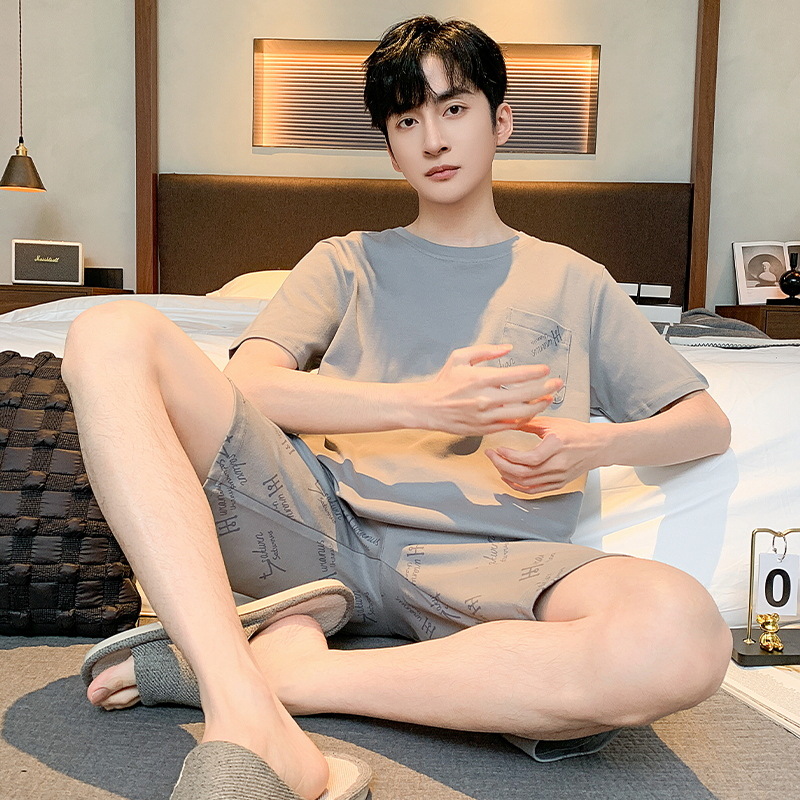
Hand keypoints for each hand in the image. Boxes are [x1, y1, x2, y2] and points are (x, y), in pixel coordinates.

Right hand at [410, 344, 561, 435]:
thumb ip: (486, 351)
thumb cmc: (444, 381)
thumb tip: (508, 348)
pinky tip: (532, 412)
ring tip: (550, 399)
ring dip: (540, 405)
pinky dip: (525, 419)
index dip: (535, 372)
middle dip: (546, 388)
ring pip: (522, 413)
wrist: (428, 407)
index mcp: (482, 379)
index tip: (546, 369)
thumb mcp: (460, 357)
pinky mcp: (485, 429)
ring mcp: (487, 416)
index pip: (517, 375)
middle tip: (558, 383)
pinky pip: (511, 425)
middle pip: (525, 394)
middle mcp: (486, 398)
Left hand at [485, 416, 606, 493]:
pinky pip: (535, 490)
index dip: (510, 456)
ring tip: (497, 465)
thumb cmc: (578, 433)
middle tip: (491, 456)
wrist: (598, 446)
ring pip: (527, 483)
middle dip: (502, 465)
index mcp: (557, 446)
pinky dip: (519, 487)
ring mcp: (559, 476)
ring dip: (508, 476)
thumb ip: (530, 423)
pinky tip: (509, 479)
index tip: (498, 449)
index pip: (529, 458)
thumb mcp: (553, 423)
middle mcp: (558, 464)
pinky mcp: (559, 483)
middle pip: (524, 473)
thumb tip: (510, 421)